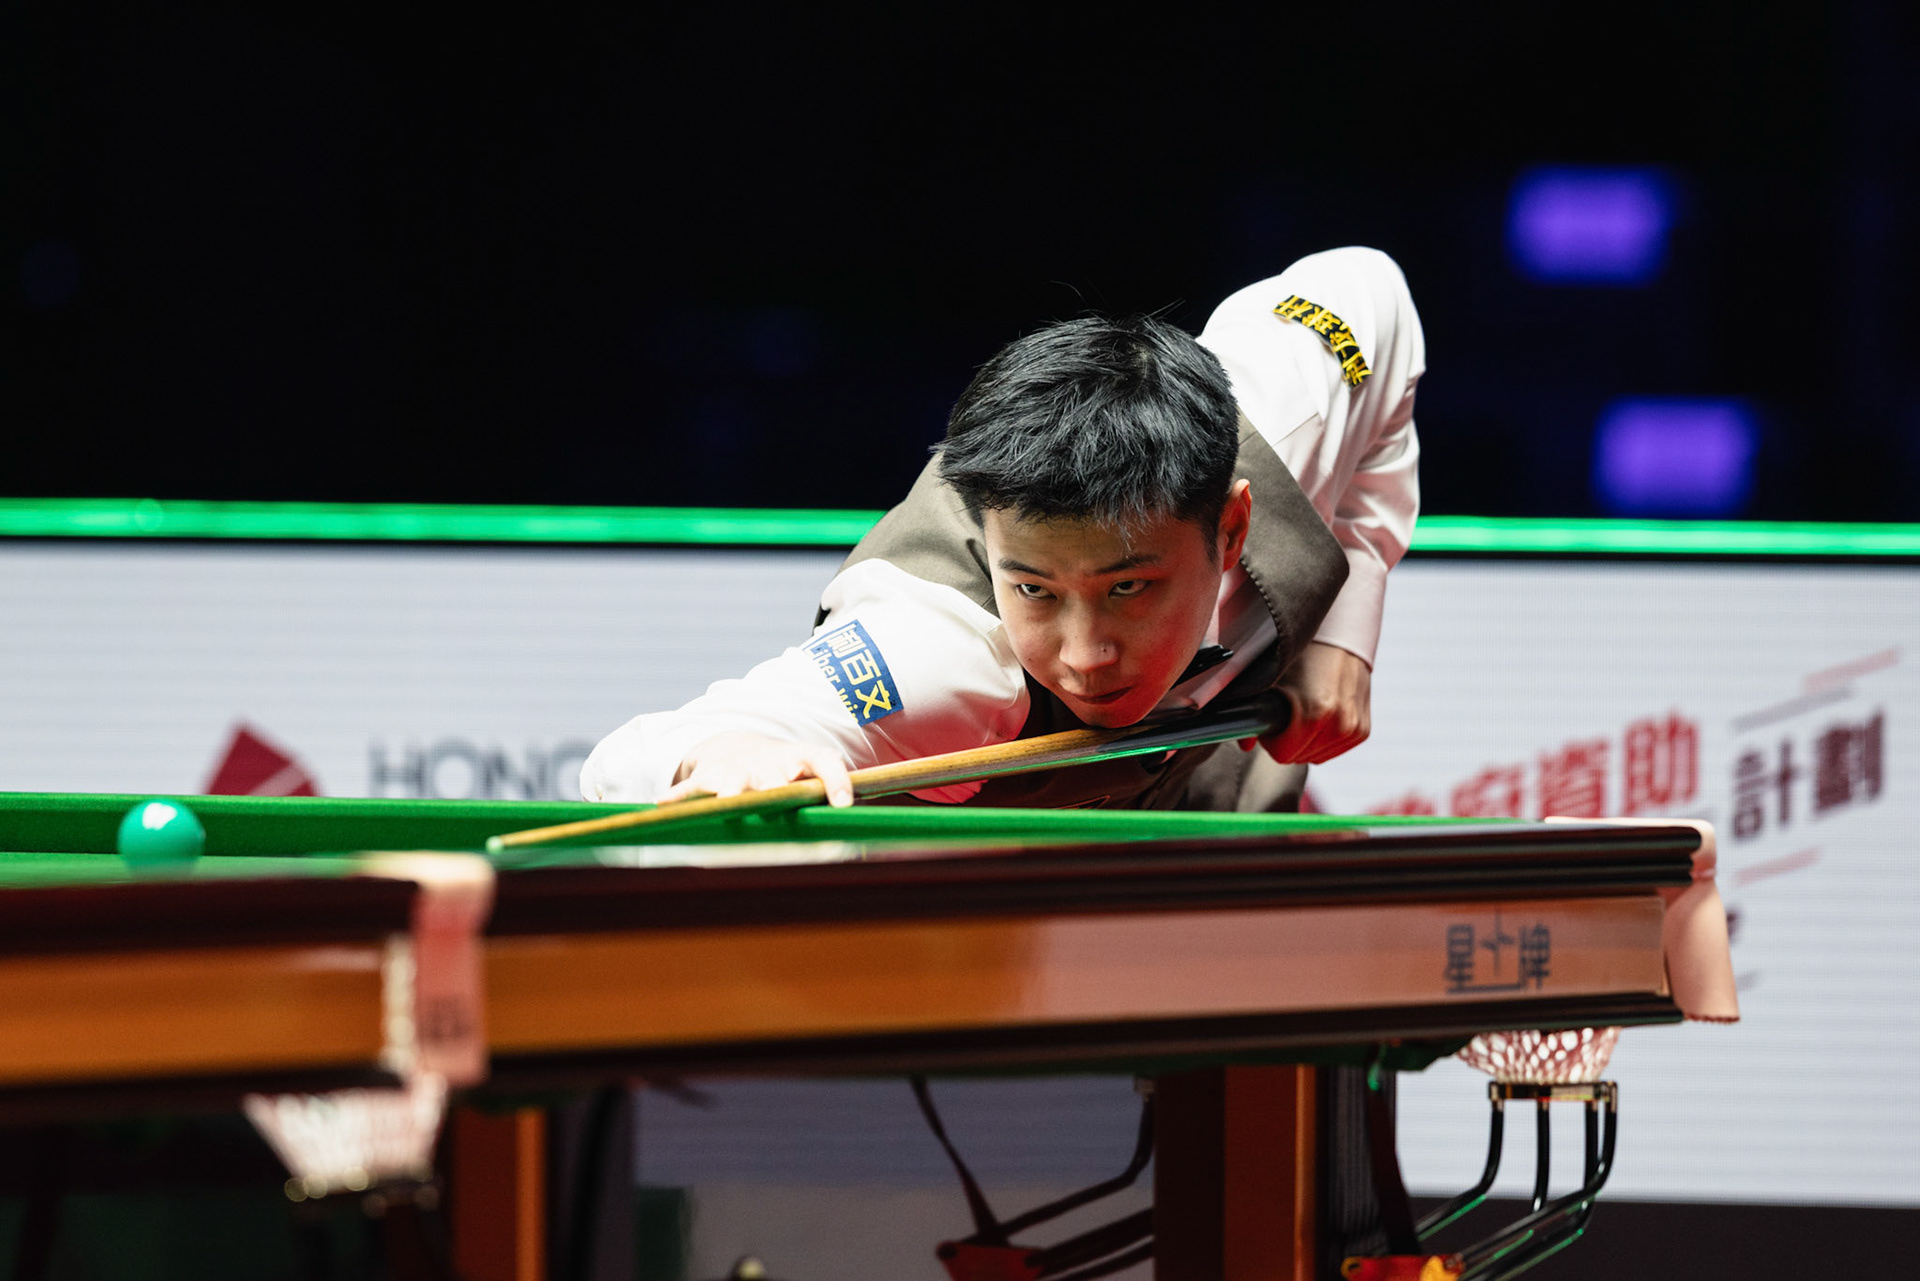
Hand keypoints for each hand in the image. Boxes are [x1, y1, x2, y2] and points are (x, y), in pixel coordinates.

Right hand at [662, 731, 854, 806]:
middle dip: (777, 791)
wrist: (741, 746)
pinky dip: (679, 798)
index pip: (826, 762)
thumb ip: (832, 807)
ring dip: (730, 795)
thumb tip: (866, 857)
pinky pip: (692, 789)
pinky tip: (664, 806)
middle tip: (779, 803)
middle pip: (775, 778)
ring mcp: (738, 769)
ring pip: (733, 783)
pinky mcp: (708, 776)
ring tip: (726, 805)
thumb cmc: (788, 775)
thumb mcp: (812, 780)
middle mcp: (771, 763)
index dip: (836, 780)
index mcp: (803, 760)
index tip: (842, 803)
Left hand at [1244, 641, 1372, 764]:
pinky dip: (1324, 739)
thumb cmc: (1303, 653)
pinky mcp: (1363, 730)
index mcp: (1316, 713)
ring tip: (1304, 710)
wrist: (1342, 635)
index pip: (1284, 754)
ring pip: (1317, 756)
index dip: (1272, 739)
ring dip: (1306, 741)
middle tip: (1287, 711)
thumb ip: (1253, 713)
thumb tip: (1245, 745)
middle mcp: (1340, 724)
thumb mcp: (1273, 677)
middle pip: (1299, 757)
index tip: (1272, 719)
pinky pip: (1334, 750)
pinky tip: (1320, 716)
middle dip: (1288, 740)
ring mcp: (1355, 729)